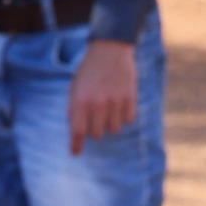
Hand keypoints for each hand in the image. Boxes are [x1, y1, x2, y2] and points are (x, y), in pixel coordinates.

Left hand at [69, 40, 136, 154]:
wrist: (109, 50)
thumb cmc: (89, 71)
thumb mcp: (75, 86)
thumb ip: (75, 108)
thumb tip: (76, 130)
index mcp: (80, 100)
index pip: (77, 130)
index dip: (76, 144)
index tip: (75, 154)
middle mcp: (97, 103)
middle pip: (97, 134)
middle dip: (95, 130)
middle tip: (95, 118)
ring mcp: (115, 102)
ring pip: (114, 129)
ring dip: (110, 123)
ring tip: (108, 107)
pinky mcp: (130, 99)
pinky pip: (128, 120)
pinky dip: (124, 116)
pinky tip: (119, 103)